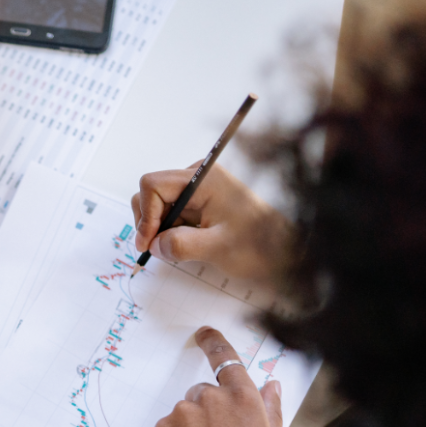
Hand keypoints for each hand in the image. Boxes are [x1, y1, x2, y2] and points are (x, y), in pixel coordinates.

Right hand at [131, 163, 291, 284]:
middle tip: (156, 248)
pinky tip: (187, 243)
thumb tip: (154, 245)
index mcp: (204, 180)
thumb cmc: (258, 244)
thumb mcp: (218, 248)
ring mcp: (196, 189)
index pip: (153, 186)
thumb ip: (182, 246)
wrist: (280, 248)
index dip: (145, 215)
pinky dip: (169, 230)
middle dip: (149, 222)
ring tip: (179, 247)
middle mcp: (197, 178)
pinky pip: (170, 213)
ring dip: (160, 229)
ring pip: (158, 205)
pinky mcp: (197, 202)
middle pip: (151, 193)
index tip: (148, 243)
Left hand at [147, 327, 283, 426]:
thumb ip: (270, 410)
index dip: (214, 344)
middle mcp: (210, 401)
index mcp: (244, 401)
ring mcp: (182, 416)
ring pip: (182, 414)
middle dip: (206, 412)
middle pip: (202, 393)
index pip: (227, 361)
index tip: (204, 333)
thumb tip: (270, 384)